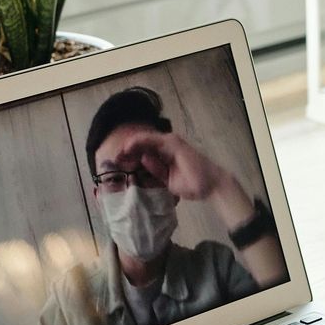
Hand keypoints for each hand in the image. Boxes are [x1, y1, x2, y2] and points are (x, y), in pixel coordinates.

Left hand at [116, 128, 249, 219]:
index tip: (118, 164)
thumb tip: (142, 159)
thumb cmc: (193, 184)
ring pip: (144, 139)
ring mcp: (170, 142)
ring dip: (129, 146)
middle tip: (114, 159)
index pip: (144, 151)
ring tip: (117, 154)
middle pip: (142, 144)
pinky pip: (150, 139)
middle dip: (126, 150)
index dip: (130, 155)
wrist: (210, 185)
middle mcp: (167, 145)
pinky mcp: (172, 143)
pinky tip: (127, 148)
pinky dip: (137, 142)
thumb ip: (156, 169)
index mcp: (166, 153)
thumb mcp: (168, 179)